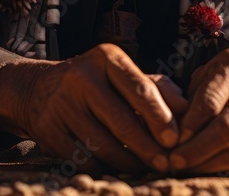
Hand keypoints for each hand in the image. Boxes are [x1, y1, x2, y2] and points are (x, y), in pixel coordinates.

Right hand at [0, 43, 186, 172]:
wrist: (39, 89)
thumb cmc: (98, 83)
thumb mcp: (125, 75)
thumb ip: (159, 88)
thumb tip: (188, 111)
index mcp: (106, 57)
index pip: (139, 88)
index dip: (159, 117)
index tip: (175, 140)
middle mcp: (81, 76)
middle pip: (122, 121)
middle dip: (148, 147)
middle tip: (166, 164)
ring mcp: (61, 104)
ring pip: (103, 144)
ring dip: (129, 162)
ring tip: (146, 169)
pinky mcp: (47, 129)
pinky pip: (83, 158)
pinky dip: (105, 168)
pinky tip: (118, 170)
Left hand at [168, 47, 228, 174]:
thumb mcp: (210, 70)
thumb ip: (192, 95)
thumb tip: (171, 131)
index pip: (210, 102)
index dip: (189, 125)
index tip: (171, 141)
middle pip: (227, 129)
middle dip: (197, 150)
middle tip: (175, 161)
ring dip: (208, 165)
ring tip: (187, 168)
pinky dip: (227, 171)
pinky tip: (210, 168)